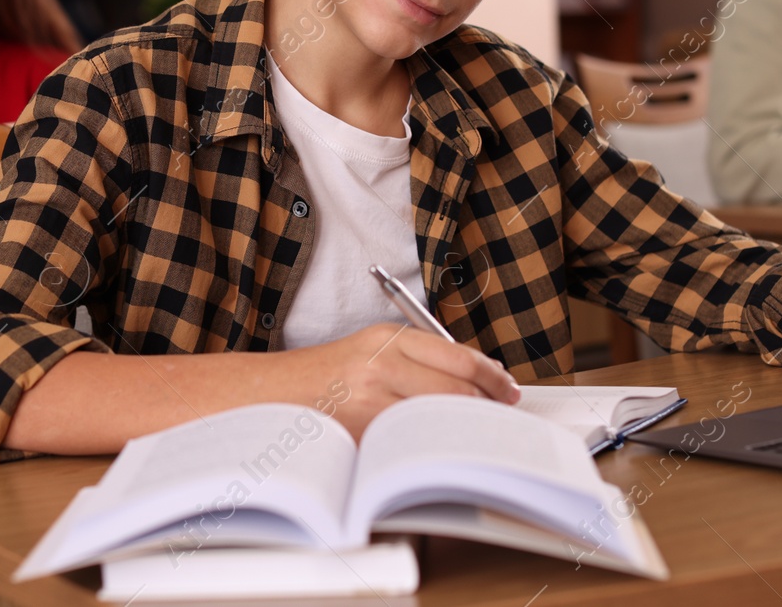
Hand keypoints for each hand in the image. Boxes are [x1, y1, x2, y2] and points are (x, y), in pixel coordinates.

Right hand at [282, 323, 520, 437]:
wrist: (274, 393)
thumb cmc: (327, 373)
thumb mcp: (371, 348)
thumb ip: (418, 358)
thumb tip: (476, 379)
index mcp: (387, 338)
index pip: (459, 356)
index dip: (492, 376)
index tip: (507, 389)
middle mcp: (380, 364)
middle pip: (456, 388)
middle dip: (485, 405)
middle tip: (499, 414)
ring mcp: (371, 400)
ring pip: (439, 417)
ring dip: (462, 427)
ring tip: (473, 431)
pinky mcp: (363, 433)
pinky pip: (413, 441)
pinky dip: (432, 444)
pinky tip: (439, 445)